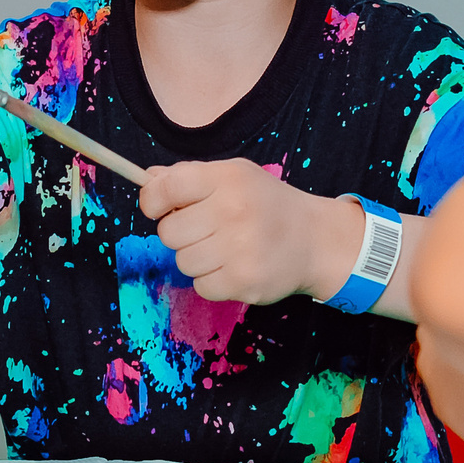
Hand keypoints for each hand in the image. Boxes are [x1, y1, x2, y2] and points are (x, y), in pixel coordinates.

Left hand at [140, 160, 361, 303]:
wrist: (315, 239)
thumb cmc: (266, 204)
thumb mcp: (234, 176)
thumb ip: (190, 176)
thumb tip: (148, 178)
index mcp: (227, 179)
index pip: (166, 187)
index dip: (152, 200)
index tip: (157, 207)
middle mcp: (234, 210)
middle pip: (169, 232)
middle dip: (180, 234)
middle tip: (206, 231)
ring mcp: (240, 249)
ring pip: (183, 262)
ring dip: (197, 259)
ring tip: (224, 249)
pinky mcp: (245, 282)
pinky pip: (201, 286)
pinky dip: (212, 281)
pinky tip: (233, 267)